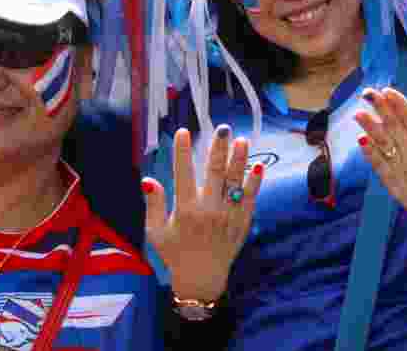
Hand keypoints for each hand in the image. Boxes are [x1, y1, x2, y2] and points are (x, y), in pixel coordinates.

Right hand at [143, 126, 263, 301]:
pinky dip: (255, 182)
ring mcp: (228, 215)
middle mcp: (208, 210)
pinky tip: (259, 165)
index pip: (182, 174)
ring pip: (235, 182)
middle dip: (218, 148)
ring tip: (242, 140)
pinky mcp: (242, 222)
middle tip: (222, 129)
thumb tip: (147, 179)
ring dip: (240, 160)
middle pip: (214, 173)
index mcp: (185, 211)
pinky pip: (250, 198)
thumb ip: (153, 205)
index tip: (183, 132)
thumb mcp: (156, 232)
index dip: (182, 152)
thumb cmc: (175, 253)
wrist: (201, 278)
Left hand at [354, 89, 406, 253]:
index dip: (399, 105)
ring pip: (383, 145)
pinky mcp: (396, 185)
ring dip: (370, 128)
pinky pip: (380, 166)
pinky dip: (369, 153)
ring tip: (358, 113)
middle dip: (380, 109)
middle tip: (368, 93)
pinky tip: (361, 141)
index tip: (387, 91)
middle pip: (395, 128)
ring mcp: (404, 172)